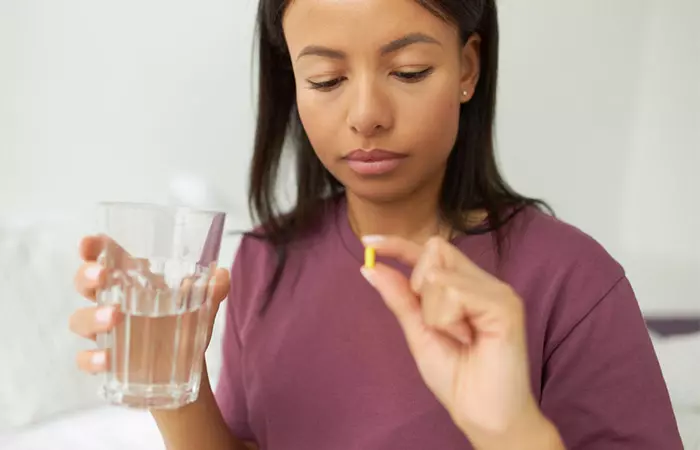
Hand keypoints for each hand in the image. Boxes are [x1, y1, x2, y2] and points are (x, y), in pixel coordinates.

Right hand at [68, 234, 229, 374]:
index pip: (107, 258)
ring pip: (80, 319)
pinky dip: (91, 359)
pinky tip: (106, 360)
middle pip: (85, 283)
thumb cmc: (185, 326)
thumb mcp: (201, 307)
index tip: (88, 242)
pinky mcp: (105, 362)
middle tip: (100, 276)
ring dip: (93, 316)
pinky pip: (85, 358)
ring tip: (115, 317)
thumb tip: (222, 274)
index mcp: (133, 282)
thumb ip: (212, 291)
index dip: (93, 248)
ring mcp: (105, 333)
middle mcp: (113, 303)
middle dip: (87, 276)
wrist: (184, 370)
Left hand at [361, 235, 562, 448]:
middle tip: (441, 324)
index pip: (431, 250)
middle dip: (420, 287)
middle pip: (434, 250)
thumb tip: (370, 266)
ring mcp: (498, 291)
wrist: (485, 416)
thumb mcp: (419, 332)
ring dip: (434, 312)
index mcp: (466, 285)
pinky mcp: (505, 305)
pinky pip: (455, 292)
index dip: (398, 243)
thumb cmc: (457, 377)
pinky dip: (448, 319)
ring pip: (439, 275)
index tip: (368, 241)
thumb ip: (399, 298)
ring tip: (458, 337)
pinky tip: (467, 338)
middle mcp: (485, 282)